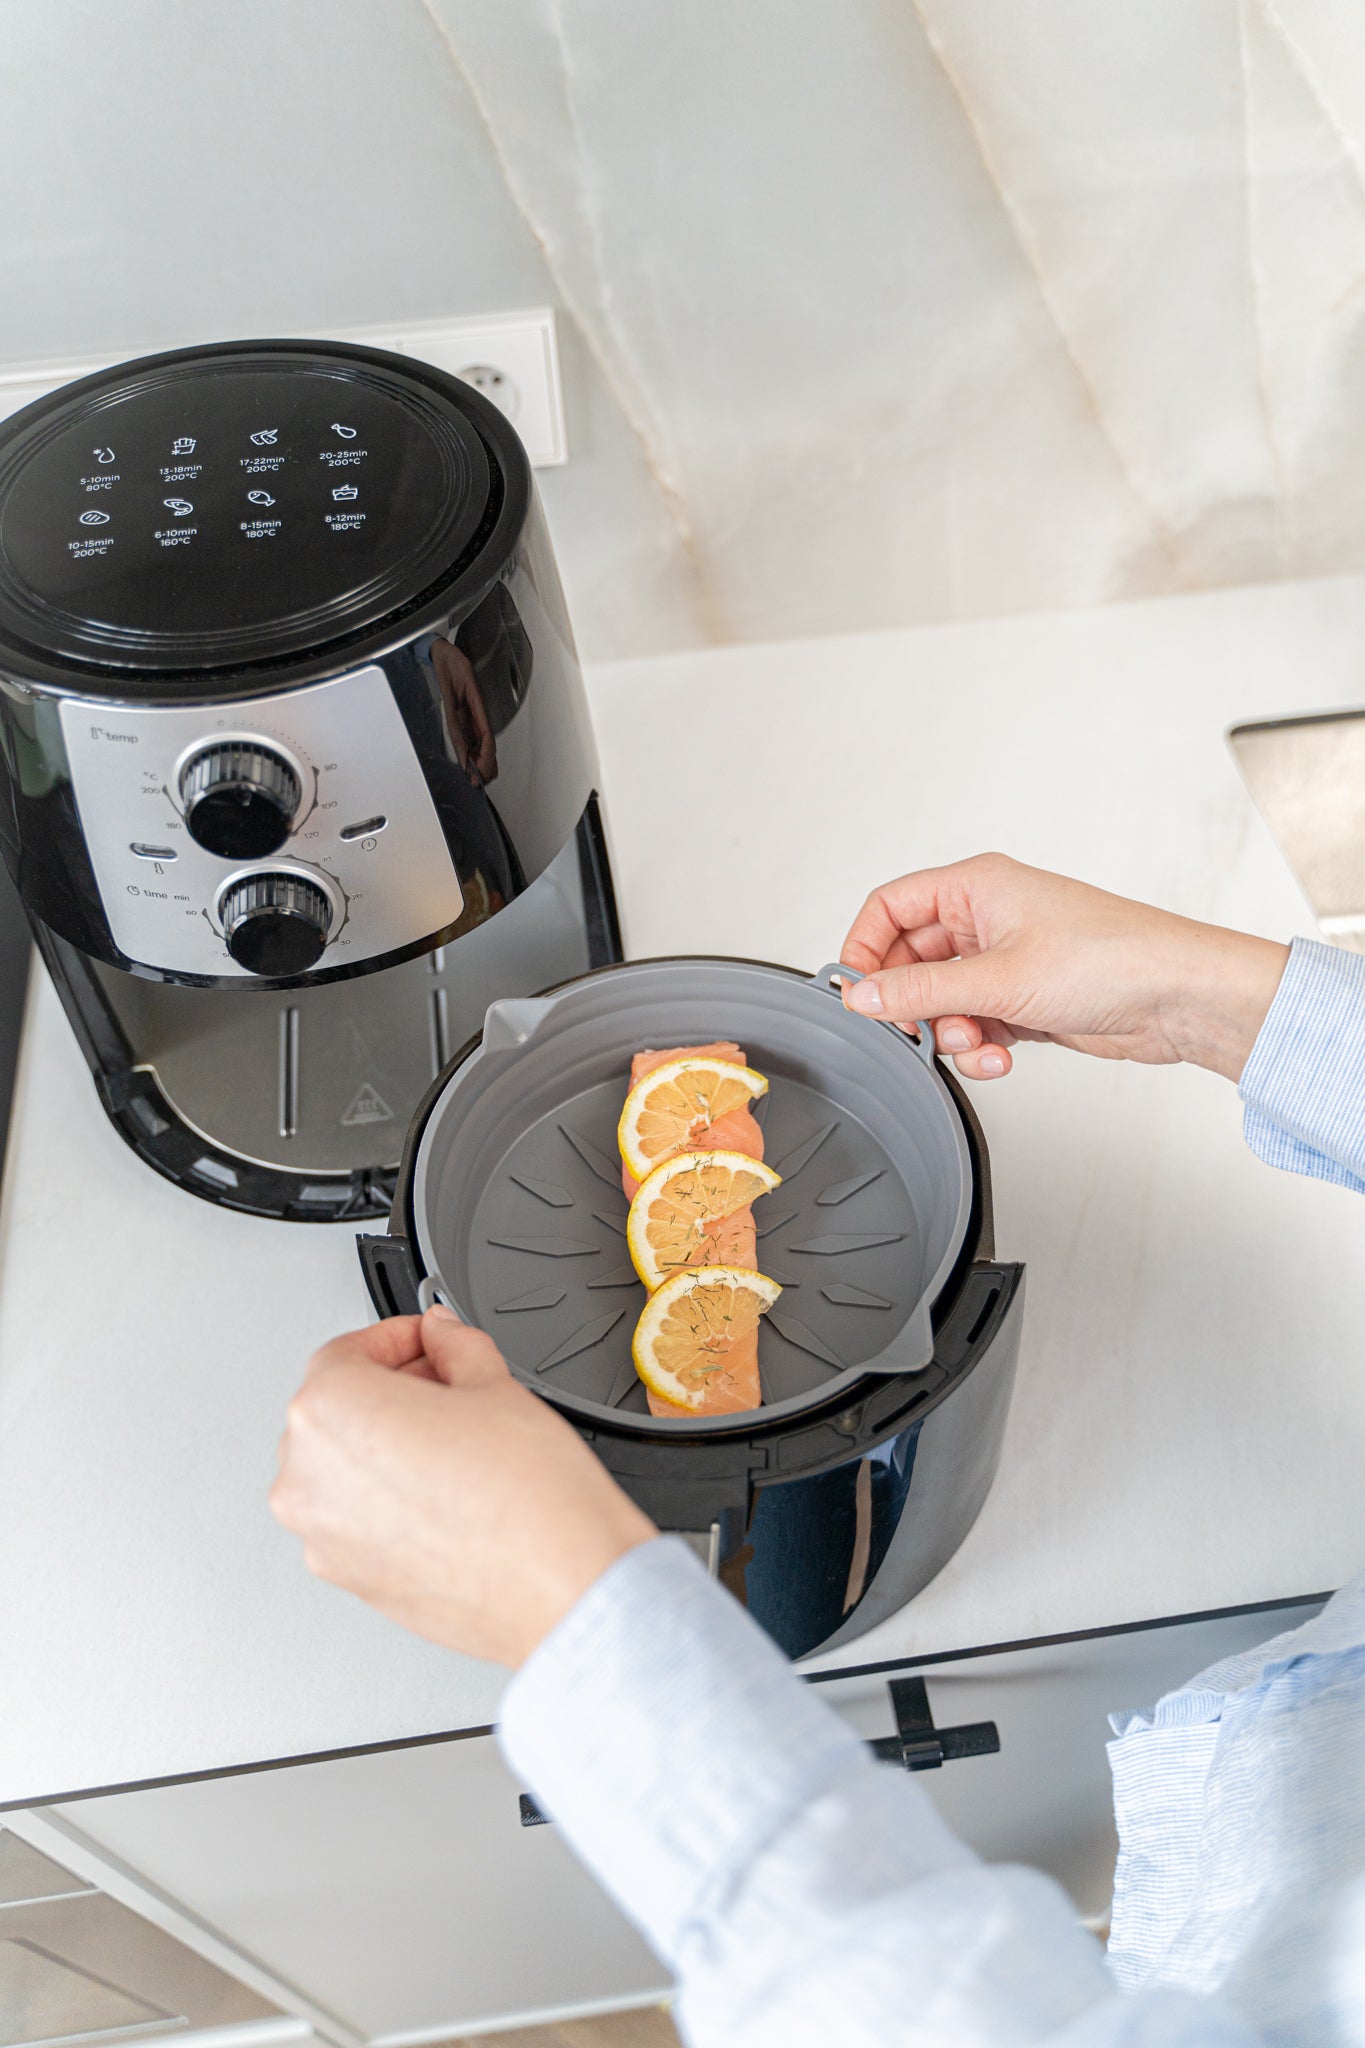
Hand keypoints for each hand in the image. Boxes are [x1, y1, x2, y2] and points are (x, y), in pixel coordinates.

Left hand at [270, 1308, 654, 1666]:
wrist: (562, 1586)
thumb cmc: (529, 1499)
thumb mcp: (495, 1386)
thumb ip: (455, 1345)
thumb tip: (442, 1335)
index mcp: (330, 1413)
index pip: (345, 1353)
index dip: (396, 1339)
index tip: (427, 1341)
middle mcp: (308, 1477)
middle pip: (337, 1411)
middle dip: (393, 1391)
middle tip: (449, 1386)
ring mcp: (323, 1536)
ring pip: (343, 1469)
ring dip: (387, 1446)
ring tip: (455, 1444)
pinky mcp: (349, 1578)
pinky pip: (356, 1520)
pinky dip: (388, 1499)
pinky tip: (447, 1491)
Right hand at [840, 853, 1288, 1083]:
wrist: (1178, 997)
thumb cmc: (1112, 958)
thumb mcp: (999, 978)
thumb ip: (921, 990)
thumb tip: (863, 996)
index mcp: (977, 886)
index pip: (890, 907)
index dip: (864, 949)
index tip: (857, 993)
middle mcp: (988, 918)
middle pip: (912, 962)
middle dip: (915, 1005)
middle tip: (917, 1031)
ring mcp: (1007, 960)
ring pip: (943, 1001)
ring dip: (951, 1033)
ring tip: (978, 1046)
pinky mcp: (1025, 999)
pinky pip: (976, 1025)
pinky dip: (980, 1048)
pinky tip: (1001, 1058)